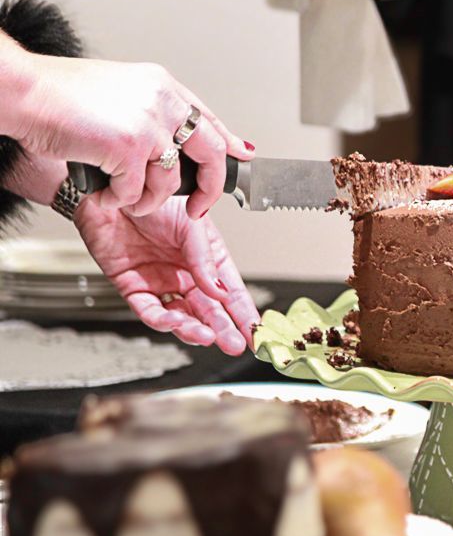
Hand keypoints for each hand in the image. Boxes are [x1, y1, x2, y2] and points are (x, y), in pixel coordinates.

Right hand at [11, 52, 253, 217]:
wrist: (24, 91)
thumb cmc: (59, 94)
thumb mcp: (120, 91)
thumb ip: (151, 111)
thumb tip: (174, 137)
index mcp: (161, 86)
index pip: (208, 119)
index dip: (227, 142)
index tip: (240, 156)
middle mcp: (161, 101)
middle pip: (209, 151)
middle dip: (210, 187)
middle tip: (200, 206)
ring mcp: (148, 124)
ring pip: (170, 181)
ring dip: (147, 200)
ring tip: (125, 198)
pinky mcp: (128, 147)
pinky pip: (136, 192)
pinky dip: (119, 199)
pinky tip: (103, 192)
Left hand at [74, 197, 258, 354]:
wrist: (113, 190)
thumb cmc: (154, 197)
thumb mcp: (192, 225)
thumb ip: (205, 260)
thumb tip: (219, 291)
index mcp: (208, 258)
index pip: (231, 292)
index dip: (244, 314)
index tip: (255, 333)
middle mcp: (186, 274)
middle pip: (209, 310)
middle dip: (223, 329)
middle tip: (234, 345)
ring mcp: (161, 282)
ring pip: (181, 315)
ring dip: (193, 329)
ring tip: (206, 336)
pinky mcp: (133, 287)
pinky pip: (149, 310)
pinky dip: (162, 320)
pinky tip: (174, 322)